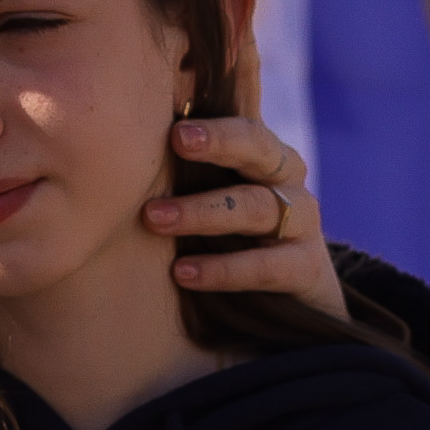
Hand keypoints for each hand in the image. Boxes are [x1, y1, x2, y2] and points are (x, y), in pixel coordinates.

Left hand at [152, 112, 350, 317]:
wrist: (292, 303)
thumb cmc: (234, 238)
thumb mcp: (215, 199)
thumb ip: (183, 174)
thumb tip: (122, 144)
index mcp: (264, 157)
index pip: (244, 128)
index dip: (214, 126)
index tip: (175, 129)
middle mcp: (287, 181)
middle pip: (260, 150)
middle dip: (219, 143)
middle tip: (176, 142)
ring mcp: (302, 224)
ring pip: (257, 208)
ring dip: (203, 212)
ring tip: (154, 219)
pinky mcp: (307, 269)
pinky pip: (265, 267)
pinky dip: (223, 270)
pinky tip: (182, 273)